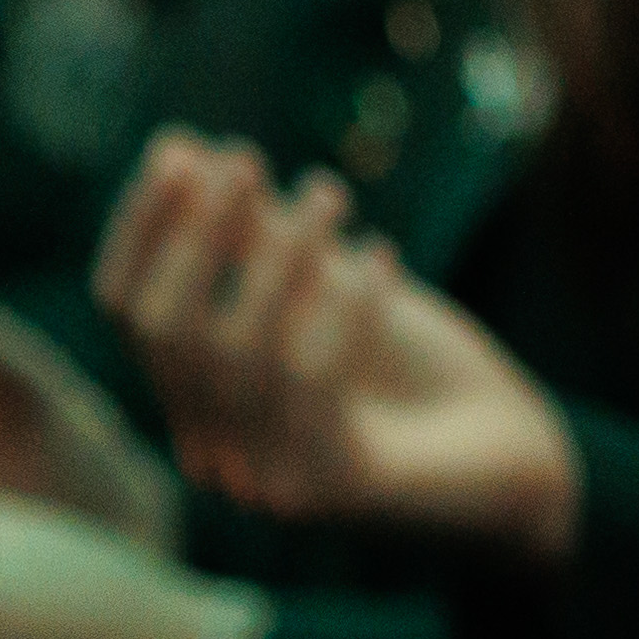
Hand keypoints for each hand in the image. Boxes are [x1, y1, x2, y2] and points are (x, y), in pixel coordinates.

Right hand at [96, 132, 575, 555]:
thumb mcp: (324, 283)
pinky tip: (384, 257)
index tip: (177, 151)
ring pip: (238, 353)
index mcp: (197, 398)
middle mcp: (213, 449)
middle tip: (246, 158)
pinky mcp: (327, 492)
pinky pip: (311, 384)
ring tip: (333, 192)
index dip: (141, 228)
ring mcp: (263, 479)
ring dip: (283, 256)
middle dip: (197, 234)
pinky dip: (343, 307)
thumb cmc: (409, 366)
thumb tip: (181, 146)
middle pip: (165, 333)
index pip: (127, 313)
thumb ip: (251, 231)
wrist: (512, 455)